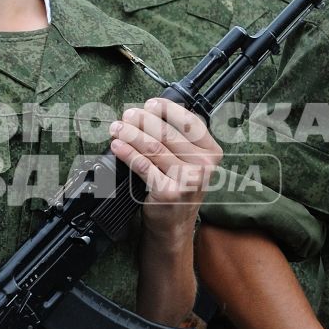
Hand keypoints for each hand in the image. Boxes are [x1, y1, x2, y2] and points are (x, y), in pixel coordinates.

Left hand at [111, 97, 222, 241]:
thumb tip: (151, 111)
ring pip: (153, 147)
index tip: (150, 104)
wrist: (173, 225)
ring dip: (130, 134)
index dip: (167, 109)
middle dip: (142, 120)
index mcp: (211, 152)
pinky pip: (143, 165)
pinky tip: (117, 146)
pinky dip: (127, 152)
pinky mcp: (168, 191)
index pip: (189, 122)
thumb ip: (179, 138)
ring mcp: (187, 180)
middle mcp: (203, 165)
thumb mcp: (188, 162)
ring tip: (117, 127)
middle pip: (167, 133)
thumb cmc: (178, 188)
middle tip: (127, 115)